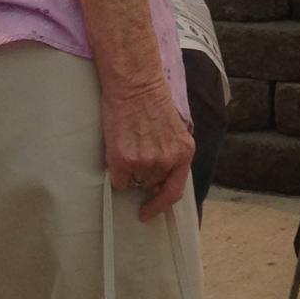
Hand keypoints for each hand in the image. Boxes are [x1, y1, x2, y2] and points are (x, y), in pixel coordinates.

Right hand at [102, 81, 194, 222]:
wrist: (135, 85)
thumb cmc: (153, 101)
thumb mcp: (175, 129)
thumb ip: (172, 154)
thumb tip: (161, 178)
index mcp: (184, 153)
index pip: (174, 191)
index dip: (160, 205)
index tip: (147, 213)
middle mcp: (166, 162)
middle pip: (150, 183)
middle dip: (144, 172)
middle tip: (138, 149)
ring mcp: (144, 163)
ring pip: (132, 181)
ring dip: (129, 169)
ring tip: (130, 142)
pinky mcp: (123, 161)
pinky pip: (117, 180)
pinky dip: (116, 169)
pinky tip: (119, 147)